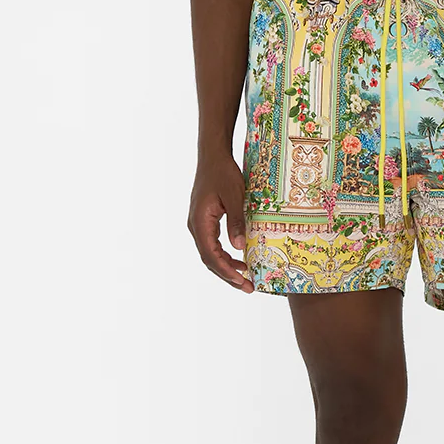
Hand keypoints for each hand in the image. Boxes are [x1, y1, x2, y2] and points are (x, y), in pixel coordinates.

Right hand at [187, 154, 254, 291]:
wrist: (212, 156)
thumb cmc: (223, 173)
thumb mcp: (234, 196)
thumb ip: (236, 222)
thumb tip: (239, 247)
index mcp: (200, 221)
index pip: (210, 254)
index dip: (226, 270)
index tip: (241, 281)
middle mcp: (196, 226)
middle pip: (209, 259)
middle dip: (228, 275)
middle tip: (248, 287)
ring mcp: (199, 224)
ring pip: (210, 254)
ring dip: (227, 268)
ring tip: (246, 279)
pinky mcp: (205, 222)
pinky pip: (212, 245)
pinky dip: (225, 256)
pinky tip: (239, 260)